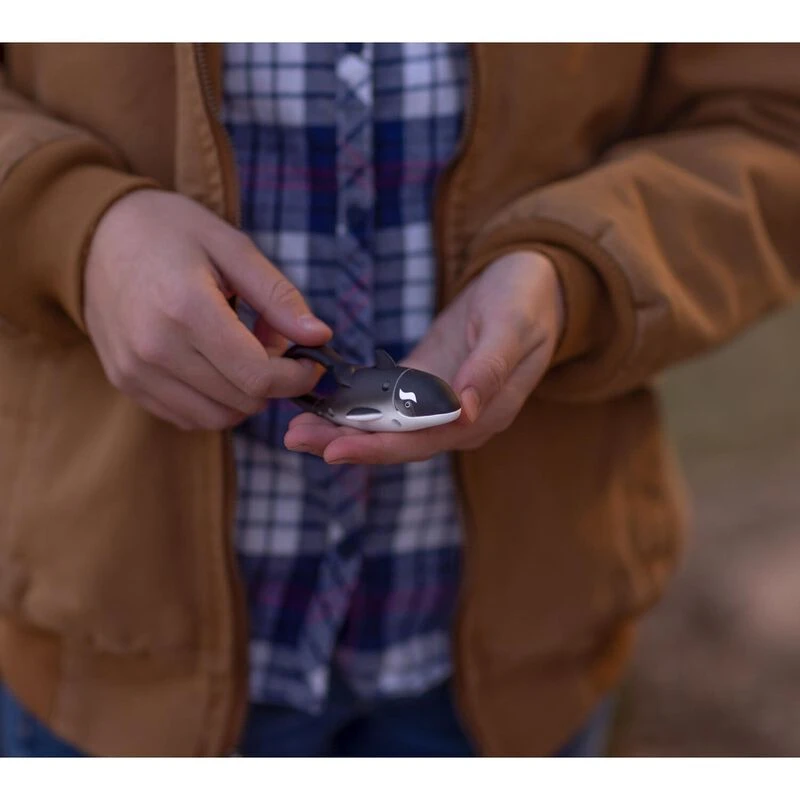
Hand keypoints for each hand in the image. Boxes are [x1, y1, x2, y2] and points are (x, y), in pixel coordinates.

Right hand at [84, 189, 331, 430]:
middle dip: (273, 381)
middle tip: (271, 343)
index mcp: (185, 307)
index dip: (297, 377)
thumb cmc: (171, 233)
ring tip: (240, 352)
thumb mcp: (232, 247)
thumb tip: (319, 337)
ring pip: (217, 418)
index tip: (310, 361)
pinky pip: (188, 416)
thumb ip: (278, 296)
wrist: (98, 236)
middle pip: (242, 401)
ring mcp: (135, 371)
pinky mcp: (126, 383)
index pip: (258, 376)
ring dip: (245, 395)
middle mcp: (155, 348)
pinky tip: (214, 364)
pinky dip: (215, 401)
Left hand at [284, 251, 563, 463]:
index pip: (426, 439)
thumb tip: (464, 409)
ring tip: (297, 429)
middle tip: (295, 438)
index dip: (381, 446)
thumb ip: (490, 368)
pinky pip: (389, 405)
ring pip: (389, 427)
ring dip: (344, 429)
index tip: (336, 449)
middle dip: (347, 442)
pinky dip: (357, 408)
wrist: (532, 282)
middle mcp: (462, 419)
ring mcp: (442, 404)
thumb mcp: (513, 326)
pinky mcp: (427, 384)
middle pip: (399, 441)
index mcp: (486, 412)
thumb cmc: (526, 299)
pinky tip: (324, 408)